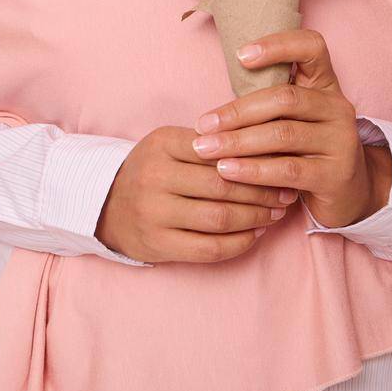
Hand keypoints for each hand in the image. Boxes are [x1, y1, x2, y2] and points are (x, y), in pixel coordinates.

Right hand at [95, 126, 300, 263]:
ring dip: (256, 217)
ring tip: (276, 213)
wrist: (104, 206)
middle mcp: (154, 177)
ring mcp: (154, 213)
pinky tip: (255, 234)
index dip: (255, 157)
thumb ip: (208, 142)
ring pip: (220, 217)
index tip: (281, 162)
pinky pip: (210, 248)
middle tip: (286, 193)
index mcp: (161, 144)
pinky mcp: (158, 244)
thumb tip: (266, 142)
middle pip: (223, 185)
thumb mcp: (169, 145)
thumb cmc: (151, 171)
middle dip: (262, 191)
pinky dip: (239, 242)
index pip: (219, 149)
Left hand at [190, 28, 391, 229]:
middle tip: (203, 125)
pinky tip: (227, 171)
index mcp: (325, 84)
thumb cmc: (305, 149)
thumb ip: (264, 106)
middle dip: (237, 111)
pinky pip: (288, 169)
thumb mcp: (291, 120)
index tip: (241, 55)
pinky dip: (253, 170)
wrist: (347, 192)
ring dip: (238, 142)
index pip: (311, 47)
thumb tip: (210, 114)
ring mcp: (341, 140)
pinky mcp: (336, 174)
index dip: (277, 46)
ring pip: (283, 134)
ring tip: (206, 149)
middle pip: (285, 98)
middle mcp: (338, 107)